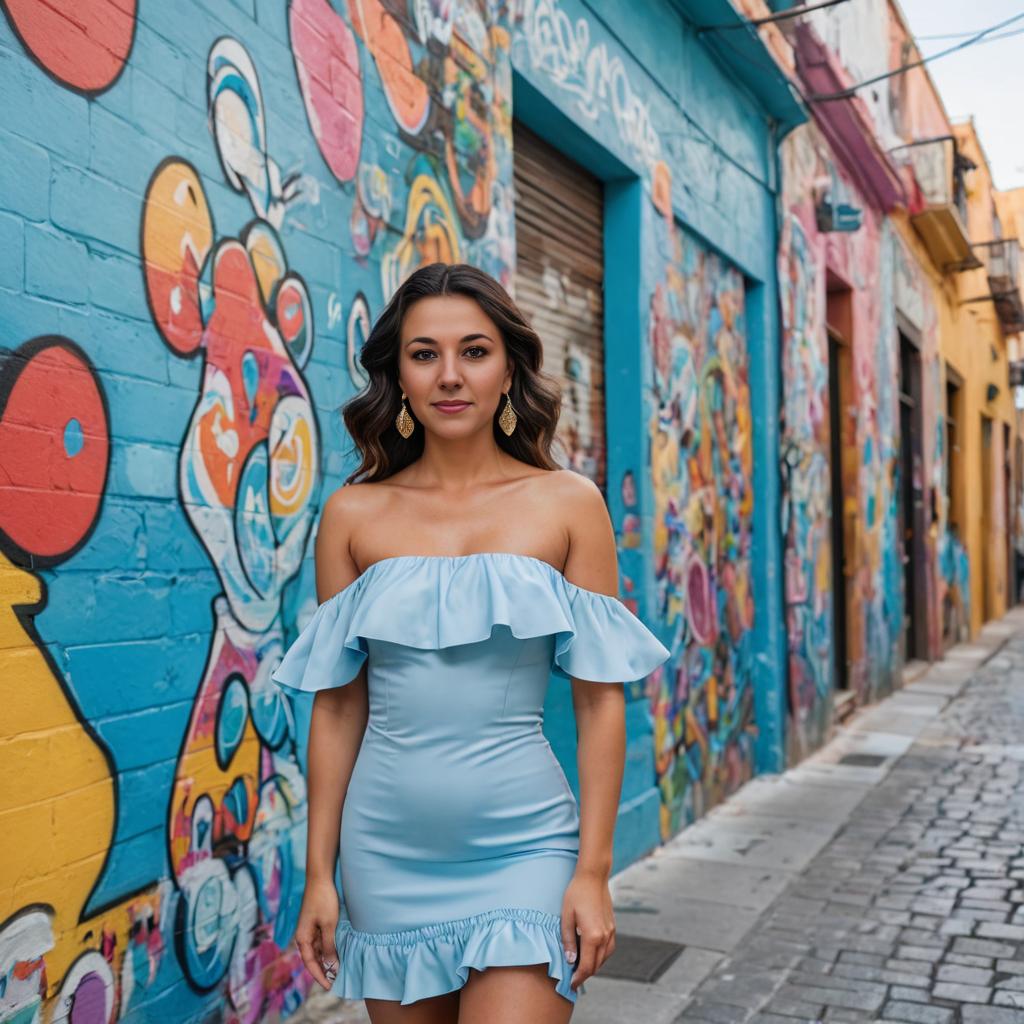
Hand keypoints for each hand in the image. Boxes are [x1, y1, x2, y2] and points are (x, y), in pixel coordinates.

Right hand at [295, 877, 339, 989]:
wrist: (320, 879)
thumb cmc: (323, 901)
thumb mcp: (328, 925)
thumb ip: (328, 947)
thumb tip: (330, 967)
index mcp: (302, 938)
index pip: (310, 963)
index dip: (319, 976)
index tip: (329, 987)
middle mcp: (304, 936)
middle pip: (313, 959)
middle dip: (323, 971)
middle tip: (335, 982)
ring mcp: (310, 930)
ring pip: (317, 951)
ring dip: (326, 960)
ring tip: (338, 970)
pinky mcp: (316, 924)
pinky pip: (321, 942)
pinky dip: (328, 949)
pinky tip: (337, 953)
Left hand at [560, 871, 615, 991]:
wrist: (593, 876)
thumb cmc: (576, 894)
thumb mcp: (566, 917)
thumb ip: (568, 940)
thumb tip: (570, 960)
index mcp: (592, 936)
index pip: (586, 966)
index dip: (578, 978)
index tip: (571, 984)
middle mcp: (605, 937)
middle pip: (596, 965)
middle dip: (585, 974)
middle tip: (573, 978)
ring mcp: (611, 932)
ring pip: (604, 959)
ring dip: (593, 966)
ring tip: (580, 967)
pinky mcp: (613, 927)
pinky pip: (608, 949)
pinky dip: (600, 956)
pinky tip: (591, 953)